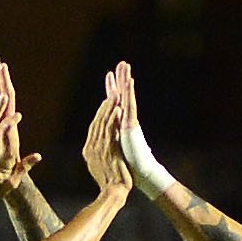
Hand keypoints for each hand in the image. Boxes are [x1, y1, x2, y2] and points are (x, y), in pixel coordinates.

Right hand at [81, 94, 133, 196]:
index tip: (106, 105)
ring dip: (109, 109)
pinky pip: (111, 130)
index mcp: (88, 151)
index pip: (94, 128)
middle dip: (104, 108)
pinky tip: (118, 109)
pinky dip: (113, 119)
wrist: (113, 193)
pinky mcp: (108, 150)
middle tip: (111, 94)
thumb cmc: (111, 183)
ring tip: (115, 96)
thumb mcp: (101, 167)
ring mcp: (99, 149)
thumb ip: (100, 156)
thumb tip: (101, 151)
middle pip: (97, 123)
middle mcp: (91, 148)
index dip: (100, 115)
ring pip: (103, 124)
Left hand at [103, 60, 171, 196]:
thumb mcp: (112, 148)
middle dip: (121, 79)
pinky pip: (130, 106)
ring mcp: (129, 122)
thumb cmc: (125, 167)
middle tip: (122, 63)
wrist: (134, 176)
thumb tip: (107, 134)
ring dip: (126, 81)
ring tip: (125, 65)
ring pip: (127, 97)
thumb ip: (111, 138)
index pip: (114, 103)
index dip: (112, 89)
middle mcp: (126, 121)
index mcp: (119, 125)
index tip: (109, 75)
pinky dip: (129, 94)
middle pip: (122, 95)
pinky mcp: (131, 126)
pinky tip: (130, 82)